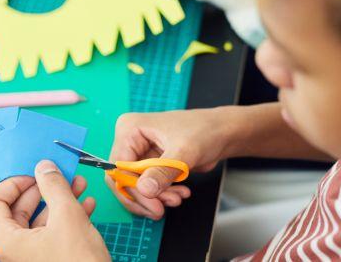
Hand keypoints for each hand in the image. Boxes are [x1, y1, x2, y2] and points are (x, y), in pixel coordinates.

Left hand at [0, 160, 109, 261]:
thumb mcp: (67, 216)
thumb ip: (53, 187)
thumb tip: (44, 168)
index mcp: (6, 241)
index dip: (13, 183)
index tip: (34, 175)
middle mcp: (13, 249)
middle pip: (18, 208)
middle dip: (43, 189)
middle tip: (61, 176)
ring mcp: (31, 255)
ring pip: (39, 219)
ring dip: (59, 200)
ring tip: (79, 186)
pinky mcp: (48, 258)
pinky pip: (51, 231)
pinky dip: (66, 216)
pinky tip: (86, 206)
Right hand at [107, 108, 237, 219]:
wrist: (222, 133)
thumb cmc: (204, 131)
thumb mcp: (183, 152)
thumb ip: (162, 171)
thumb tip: (145, 190)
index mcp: (130, 129)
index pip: (119, 166)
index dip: (132, 188)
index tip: (152, 205)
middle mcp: (130, 141)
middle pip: (123, 178)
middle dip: (144, 196)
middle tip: (160, 210)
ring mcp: (139, 153)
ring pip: (136, 185)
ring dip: (155, 197)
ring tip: (177, 199)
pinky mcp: (150, 164)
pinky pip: (147, 186)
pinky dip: (162, 195)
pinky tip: (179, 194)